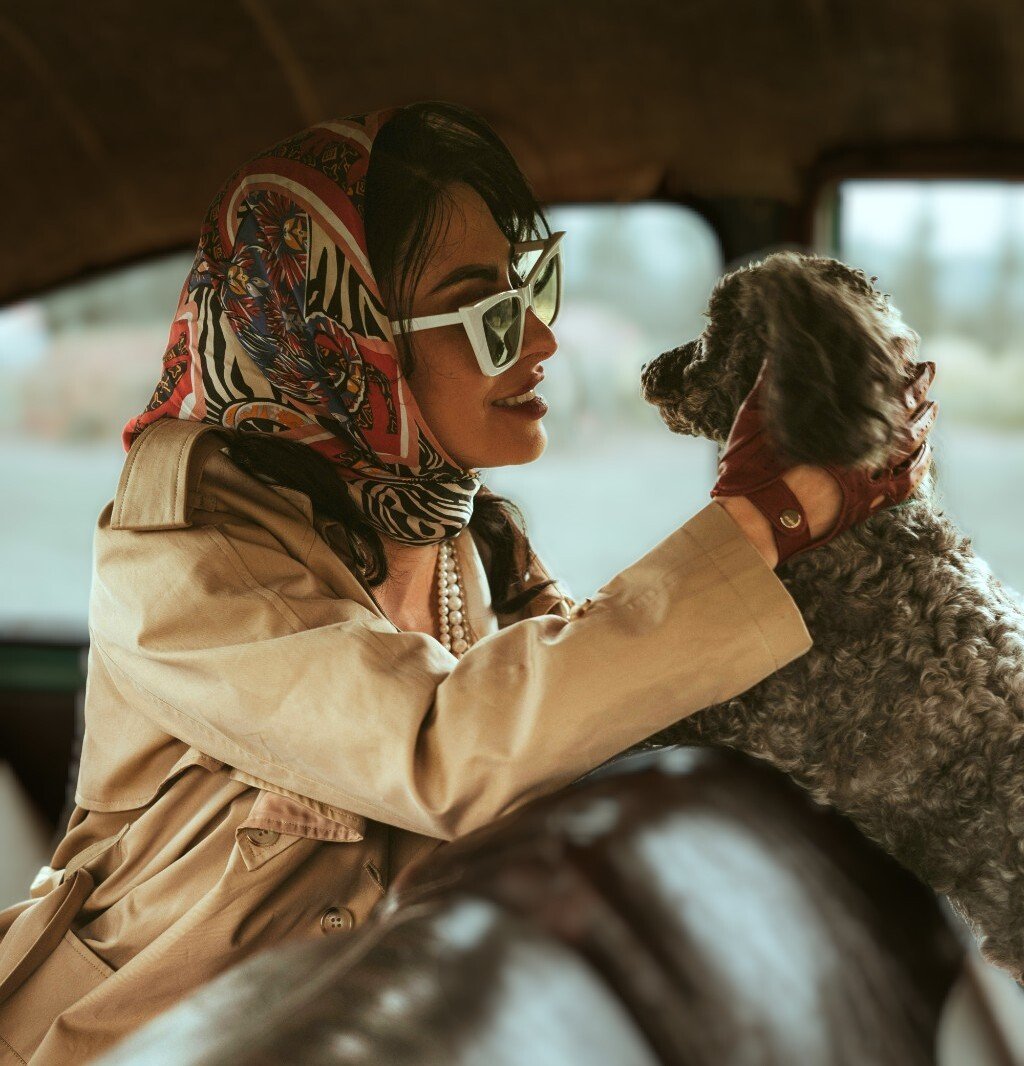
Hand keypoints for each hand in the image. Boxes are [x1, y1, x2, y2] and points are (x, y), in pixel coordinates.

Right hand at [712, 361, 936, 566]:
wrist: (752, 520)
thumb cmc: (748, 470)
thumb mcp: (752, 419)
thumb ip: (770, 384)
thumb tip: (783, 352)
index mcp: (830, 422)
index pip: (873, 383)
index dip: (892, 361)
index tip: (903, 344)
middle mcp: (853, 446)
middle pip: (897, 409)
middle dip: (916, 385)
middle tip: (928, 367)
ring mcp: (863, 476)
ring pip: (907, 443)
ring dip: (923, 421)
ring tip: (932, 404)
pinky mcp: (864, 503)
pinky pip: (904, 483)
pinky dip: (919, 465)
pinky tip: (926, 452)